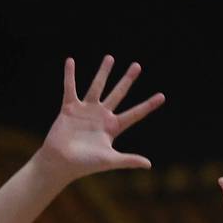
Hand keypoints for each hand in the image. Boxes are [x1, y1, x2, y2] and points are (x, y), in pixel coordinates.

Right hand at [37, 56, 165, 182]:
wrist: (61, 162)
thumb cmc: (85, 164)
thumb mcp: (110, 160)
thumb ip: (128, 160)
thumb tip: (149, 165)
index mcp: (113, 127)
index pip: (135, 114)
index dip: (148, 105)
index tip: (162, 96)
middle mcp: (102, 116)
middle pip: (118, 93)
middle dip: (127, 80)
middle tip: (137, 65)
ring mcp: (86, 110)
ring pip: (97, 86)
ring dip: (103, 72)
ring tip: (110, 57)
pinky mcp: (70, 108)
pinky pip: (70, 88)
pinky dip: (69, 75)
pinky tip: (70, 61)